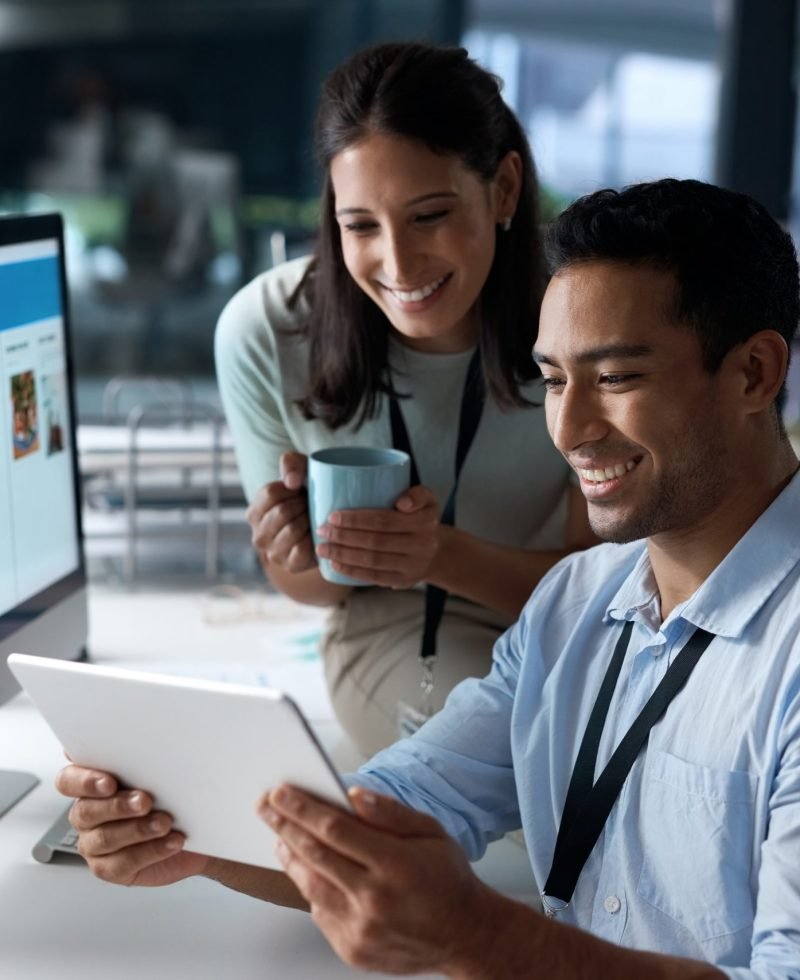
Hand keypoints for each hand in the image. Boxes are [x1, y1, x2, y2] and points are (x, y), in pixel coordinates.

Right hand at [55, 764, 208, 886]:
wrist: (194, 832)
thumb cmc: (169, 798)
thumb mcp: (158, 774)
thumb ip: (143, 762)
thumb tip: (153, 745)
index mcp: (90, 786)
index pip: (69, 780)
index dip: (84, 781)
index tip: (109, 782)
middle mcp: (87, 815)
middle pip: (86, 811)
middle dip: (117, 805)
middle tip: (145, 801)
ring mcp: (95, 843)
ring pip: (105, 838)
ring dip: (138, 829)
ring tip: (164, 823)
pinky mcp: (110, 868)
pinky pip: (124, 862)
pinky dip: (151, 851)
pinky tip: (171, 841)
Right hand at [246, 452, 315, 572]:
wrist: (326, 526)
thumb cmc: (309, 495)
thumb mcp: (301, 471)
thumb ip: (291, 463)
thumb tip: (291, 482)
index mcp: (254, 512)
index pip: (270, 493)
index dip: (291, 489)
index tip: (301, 490)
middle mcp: (258, 534)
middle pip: (281, 511)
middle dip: (302, 505)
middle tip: (311, 505)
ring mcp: (273, 552)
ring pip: (292, 530)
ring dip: (309, 520)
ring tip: (314, 517)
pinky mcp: (290, 565)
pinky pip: (302, 549)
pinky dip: (314, 539)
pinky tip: (317, 533)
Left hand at [259, 784, 496, 974]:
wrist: (466, 935)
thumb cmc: (447, 878)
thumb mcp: (431, 831)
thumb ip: (391, 812)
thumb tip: (353, 795)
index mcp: (396, 864)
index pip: (335, 829)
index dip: (303, 808)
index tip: (280, 793)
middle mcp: (375, 899)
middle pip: (316, 855)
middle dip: (285, 826)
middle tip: (265, 807)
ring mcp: (362, 930)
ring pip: (311, 887)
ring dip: (290, 858)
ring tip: (279, 837)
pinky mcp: (354, 951)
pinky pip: (321, 914)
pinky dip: (310, 889)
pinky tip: (308, 871)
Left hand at [315, 485, 439, 588]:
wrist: (437, 551)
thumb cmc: (421, 517)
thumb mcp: (427, 499)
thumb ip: (417, 494)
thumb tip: (401, 502)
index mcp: (425, 522)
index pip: (384, 521)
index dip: (355, 519)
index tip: (332, 516)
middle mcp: (421, 545)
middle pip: (375, 541)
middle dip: (343, 536)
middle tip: (322, 530)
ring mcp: (412, 566)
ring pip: (372, 560)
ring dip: (343, 554)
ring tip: (322, 547)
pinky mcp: (403, 580)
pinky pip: (374, 576)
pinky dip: (352, 571)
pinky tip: (335, 564)